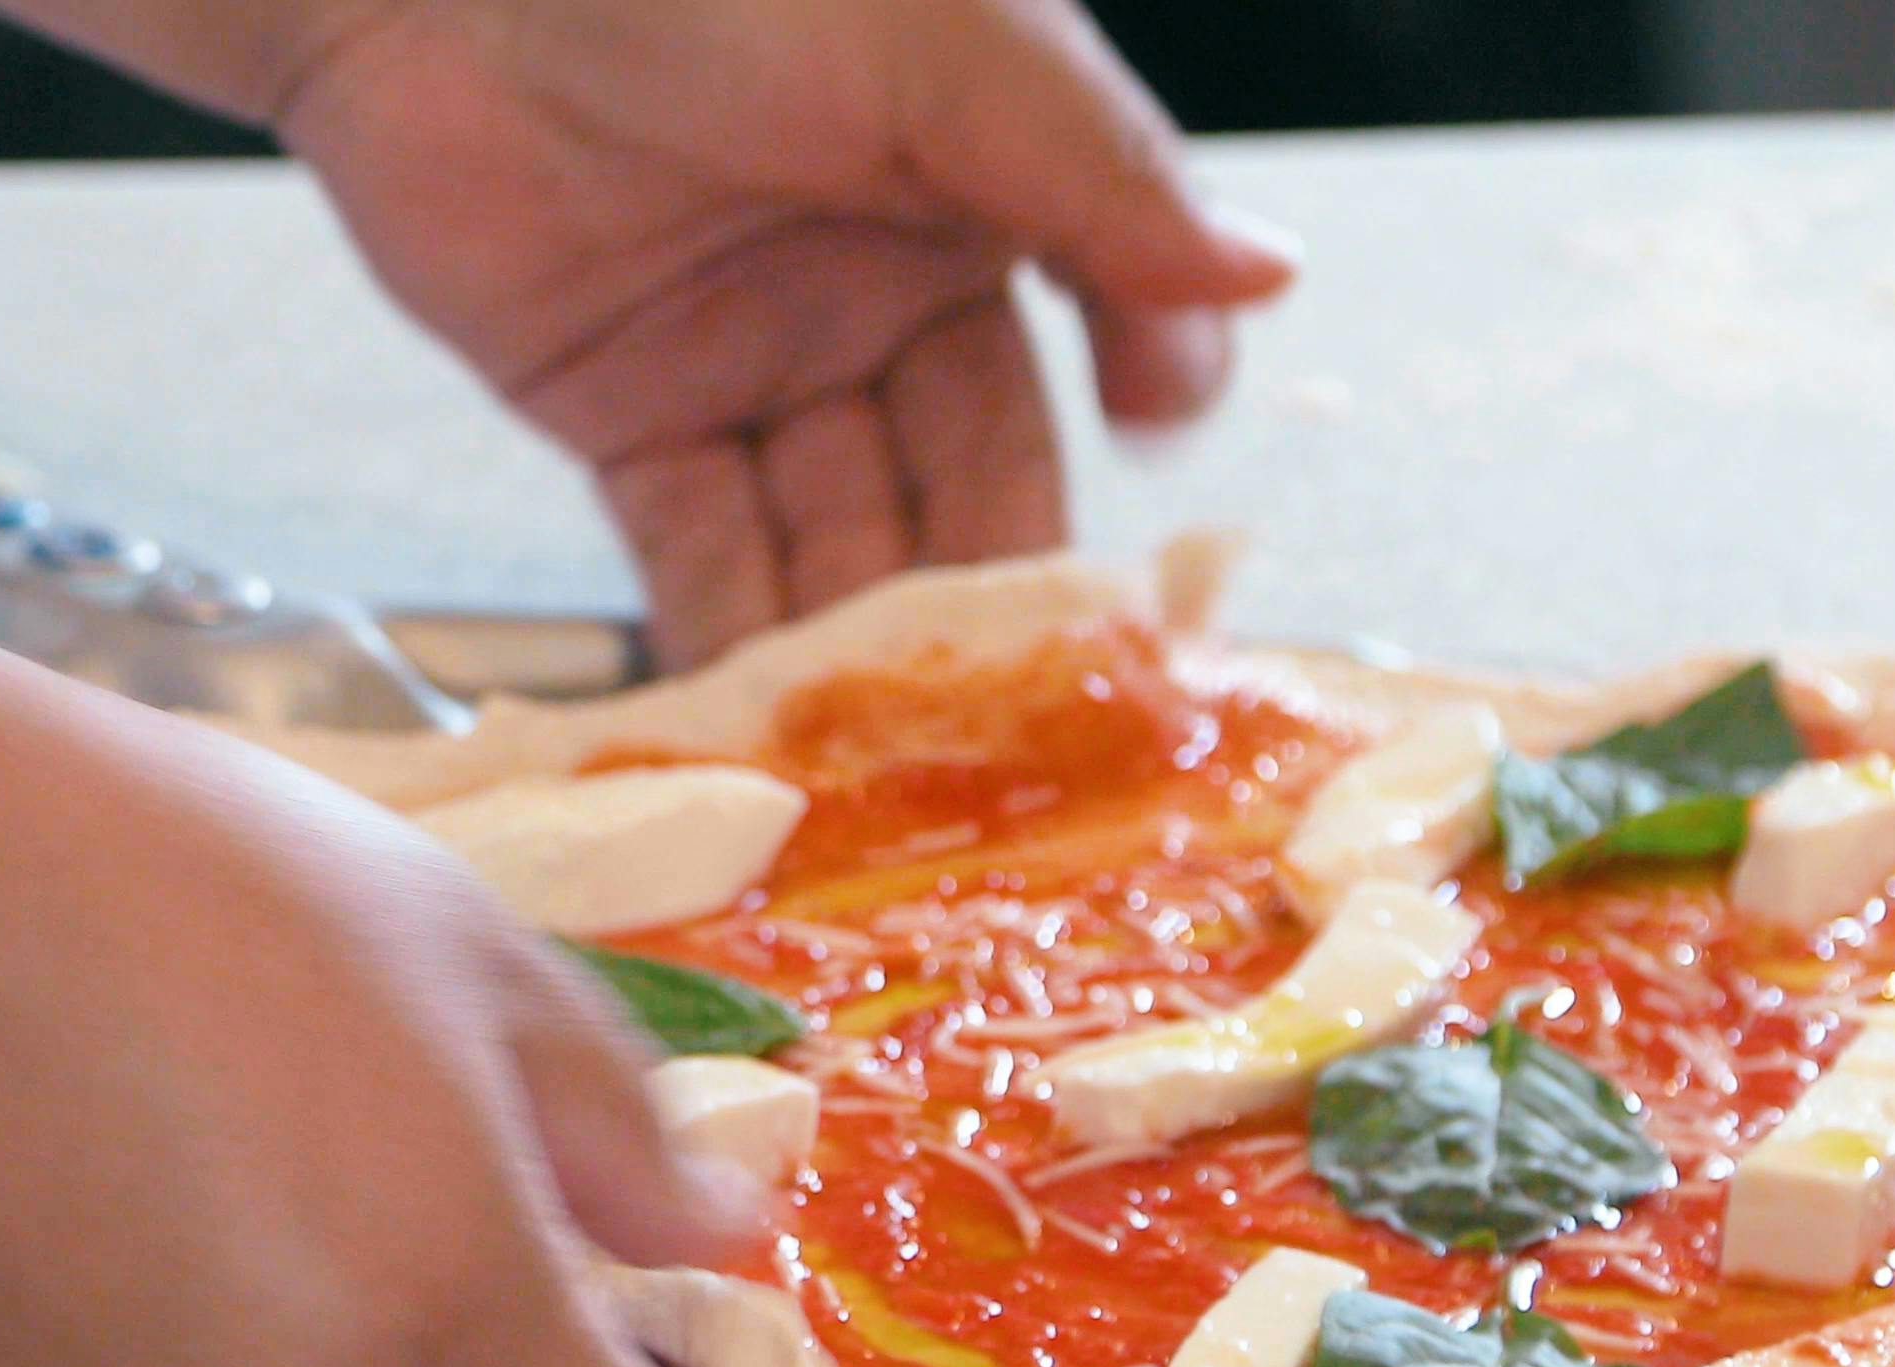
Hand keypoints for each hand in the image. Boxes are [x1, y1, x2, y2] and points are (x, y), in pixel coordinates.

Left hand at [275, 0, 1297, 664]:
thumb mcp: (939, 48)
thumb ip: (1098, 172)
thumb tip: (1266, 276)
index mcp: (984, 183)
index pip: (1103, 330)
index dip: (1133, 432)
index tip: (1152, 501)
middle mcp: (884, 284)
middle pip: (968, 471)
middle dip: (992, 594)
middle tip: (1026, 724)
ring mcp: (758, 361)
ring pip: (841, 534)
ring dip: (863, 651)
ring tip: (896, 766)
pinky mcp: (628, 419)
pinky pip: (700, 554)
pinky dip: (727, 648)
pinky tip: (767, 736)